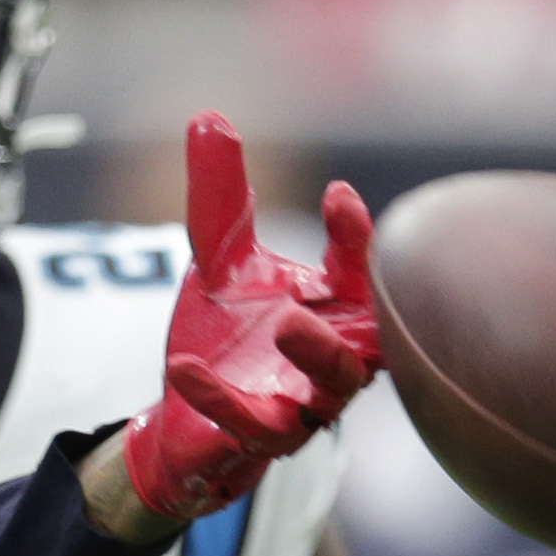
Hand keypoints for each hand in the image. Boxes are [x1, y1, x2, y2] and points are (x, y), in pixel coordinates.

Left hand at [120, 114, 381, 522]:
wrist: (184, 412)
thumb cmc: (227, 333)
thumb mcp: (219, 259)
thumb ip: (221, 197)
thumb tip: (208, 116)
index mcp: (340, 307)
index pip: (363, 269)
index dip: (356, 235)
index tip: (338, 195)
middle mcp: (337, 355)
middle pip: (372, 333)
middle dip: (365, 303)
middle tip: (342, 267)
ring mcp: (305, 403)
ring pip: (334, 386)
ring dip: (318, 355)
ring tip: (289, 323)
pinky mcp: (262, 439)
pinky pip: (252, 425)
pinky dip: (219, 398)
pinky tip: (183, 368)